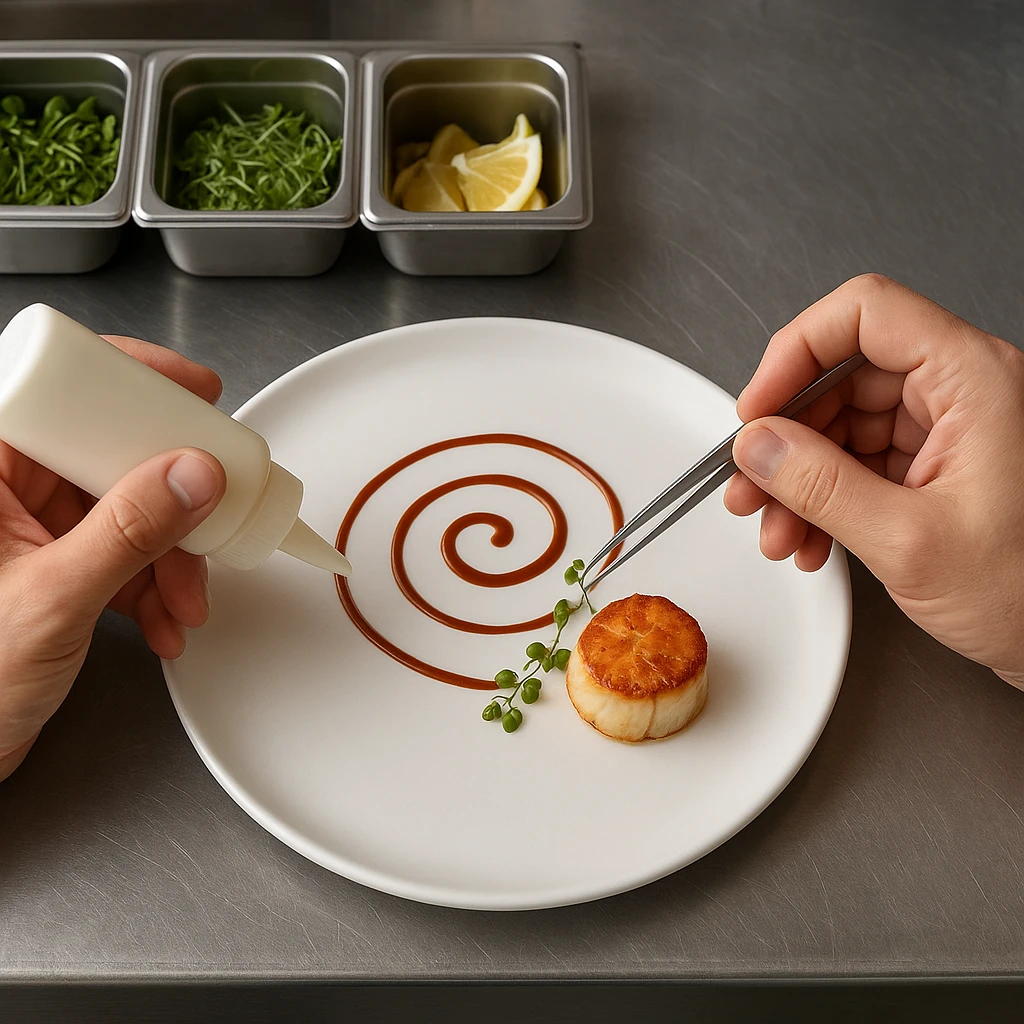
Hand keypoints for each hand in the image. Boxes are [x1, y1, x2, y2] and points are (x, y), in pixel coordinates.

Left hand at [0, 337, 225, 781]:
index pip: (66, 395)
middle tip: (214, 509)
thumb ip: (129, 532)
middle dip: (173, 500)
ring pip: (131, 509)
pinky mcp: (58, 563)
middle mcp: (7, 489)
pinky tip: (162, 620)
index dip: (135, 384)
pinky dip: (155, 585)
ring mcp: (33, 527)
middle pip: (112, 455)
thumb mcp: (52, 598)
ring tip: (183, 601)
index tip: (195, 392)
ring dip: (172, 556)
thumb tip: (192, 474)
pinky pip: (126, 551)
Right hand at [725, 274, 1023, 688]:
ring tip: (777, 529)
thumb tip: (759, 447)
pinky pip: (859, 463)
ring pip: (843, 426)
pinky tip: (809, 539)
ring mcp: (950, 431)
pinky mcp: (938, 468)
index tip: (758, 408)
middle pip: (843, 378)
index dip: (796, 352)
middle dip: (786, 438)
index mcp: (973, 379)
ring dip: (797, 480)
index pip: (865, 315)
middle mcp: (963, 392)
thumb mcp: (910, 542)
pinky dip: (824, 499)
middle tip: (750, 484)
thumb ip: (822, 488)